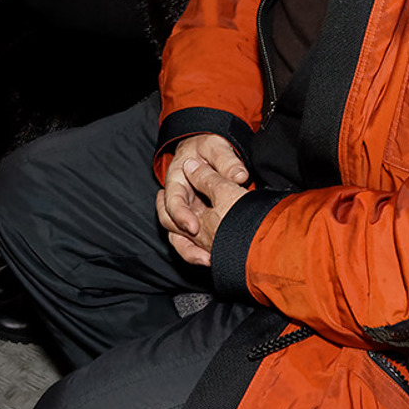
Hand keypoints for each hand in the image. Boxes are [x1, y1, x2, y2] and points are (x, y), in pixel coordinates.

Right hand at [156, 134, 250, 266]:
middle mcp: (176, 199)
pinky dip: (199, 252)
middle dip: (184, 240)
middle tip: (204, 253)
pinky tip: (215, 260)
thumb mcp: (215, 147)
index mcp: (177, 180)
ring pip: (177, 237)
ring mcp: (184, 212)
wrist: (206, 154)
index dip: (180, 215)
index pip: (172, 200)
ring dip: (190, 251)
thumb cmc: (208, 149)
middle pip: (169, 223)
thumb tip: (239, 176)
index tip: (194, 227)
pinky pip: (191, 241)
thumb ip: (226, 160)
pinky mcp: (194, 222)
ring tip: (209, 261)